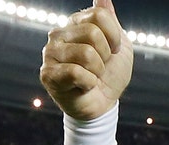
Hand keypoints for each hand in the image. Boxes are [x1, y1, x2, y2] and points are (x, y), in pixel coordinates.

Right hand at [39, 0, 132, 120]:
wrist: (104, 105)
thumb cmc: (111, 76)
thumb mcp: (120, 47)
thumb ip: (110, 22)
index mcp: (76, 24)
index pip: (100, 15)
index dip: (114, 37)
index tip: (112, 51)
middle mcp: (59, 34)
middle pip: (93, 33)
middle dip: (105, 56)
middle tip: (99, 68)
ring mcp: (50, 53)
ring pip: (87, 54)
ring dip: (97, 71)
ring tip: (91, 77)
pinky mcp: (48, 74)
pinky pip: (78, 73)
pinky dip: (89, 83)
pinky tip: (83, 86)